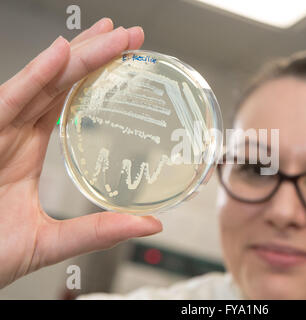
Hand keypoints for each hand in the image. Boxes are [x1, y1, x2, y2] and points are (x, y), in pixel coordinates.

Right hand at [0, 18, 162, 288]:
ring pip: (38, 84)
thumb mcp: (51, 240)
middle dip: (92, 55)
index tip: (126, 58)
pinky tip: (59, 54)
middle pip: (57, 83)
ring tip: (110, 35)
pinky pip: (8, 102)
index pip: (65, 101)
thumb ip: (98, 231)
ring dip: (74, 56)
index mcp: (26, 150)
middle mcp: (12, 134)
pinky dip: (33, 77)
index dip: (94, 77)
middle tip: (128, 34)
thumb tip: (151, 224)